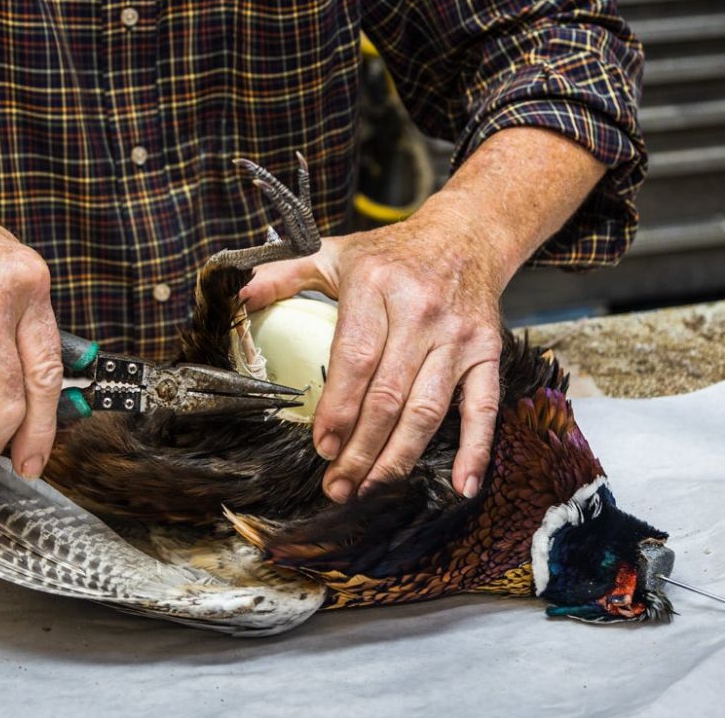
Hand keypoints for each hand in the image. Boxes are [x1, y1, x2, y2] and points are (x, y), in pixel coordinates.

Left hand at [239, 200, 514, 501]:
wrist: (466, 235)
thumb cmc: (391, 253)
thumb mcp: (333, 252)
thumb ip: (283, 273)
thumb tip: (236, 293)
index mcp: (376, 286)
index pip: (355, 358)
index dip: (338, 408)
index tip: (322, 446)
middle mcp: (420, 312)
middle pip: (388, 395)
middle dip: (361, 449)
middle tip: (337, 486)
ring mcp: (458, 336)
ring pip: (428, 409)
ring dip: (398, 458)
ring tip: (371, 491)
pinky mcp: (488, 352)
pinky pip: (483, 407)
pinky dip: (475, 450)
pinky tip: (461, 486)